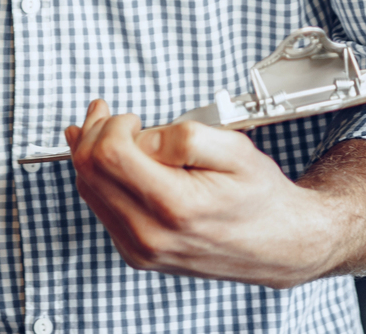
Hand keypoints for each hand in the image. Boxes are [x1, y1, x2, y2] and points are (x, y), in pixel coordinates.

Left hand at [65, 100, 349, 287]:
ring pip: (87, 189)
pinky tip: (109, 158)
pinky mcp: (136, 254)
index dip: (111, 125)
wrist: (278, 245)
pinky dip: (98, 177)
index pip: (108, 155)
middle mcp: (151, 236)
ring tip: (103, 127)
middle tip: (105, 111)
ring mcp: (141, 250)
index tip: (132, 118)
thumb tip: (143, 137)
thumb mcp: (235, 150)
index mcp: (175, 208)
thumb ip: (185, 137)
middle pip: (89, 171)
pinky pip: (99, 208)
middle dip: (93, 132)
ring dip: (90, 152)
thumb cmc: (260, 198)